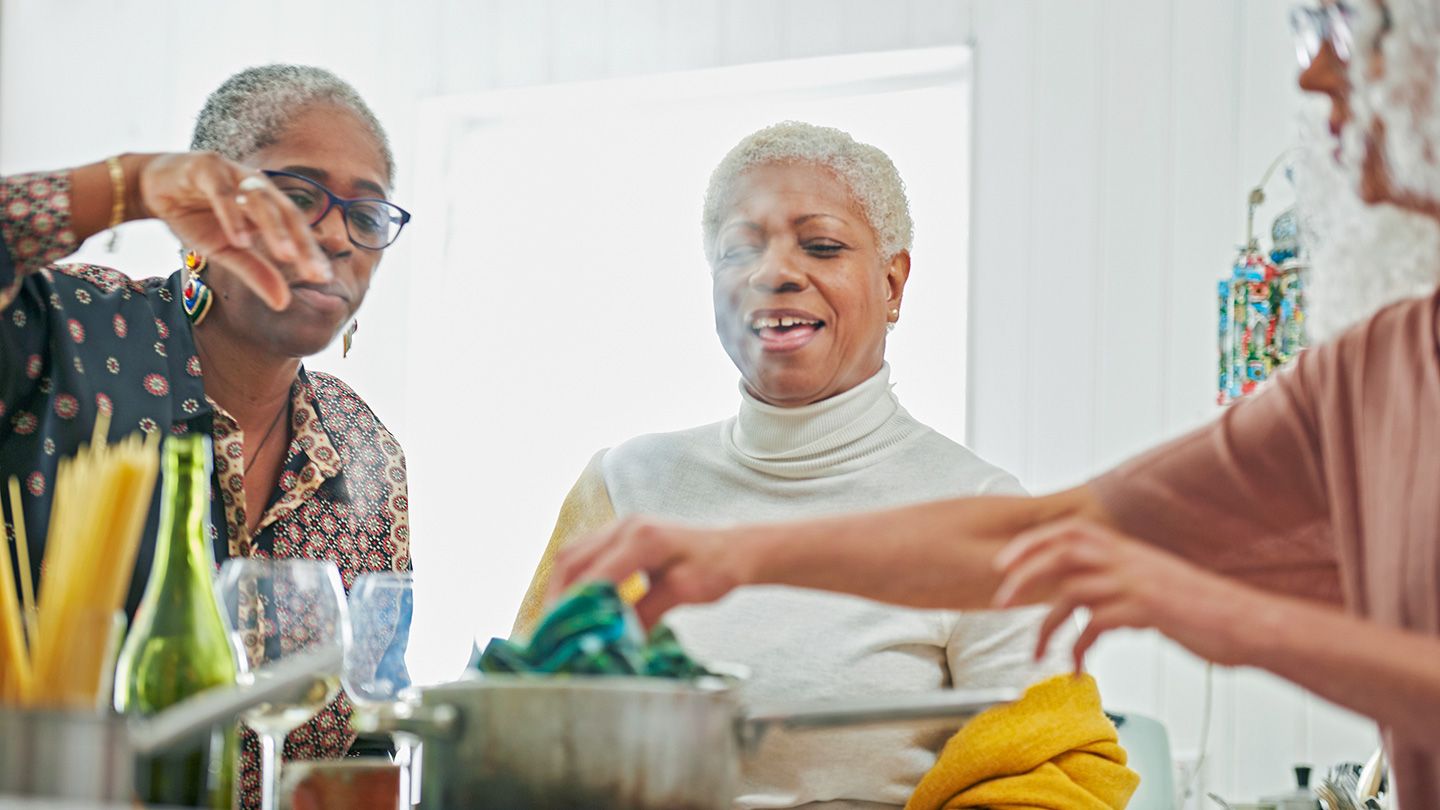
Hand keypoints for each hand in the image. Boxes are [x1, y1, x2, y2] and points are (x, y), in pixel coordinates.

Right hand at [136, 152, 330, 309]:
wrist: (151, 188)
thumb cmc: (196, 218)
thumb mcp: (227, 251)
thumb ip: (255, 272)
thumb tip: (284, 304)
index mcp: (267, 205)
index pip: (296, 229)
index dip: (310, 252)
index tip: (325, 279)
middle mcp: (256, 187)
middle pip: (286, 212)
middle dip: (302, 243)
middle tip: (316, 273)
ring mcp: (233, 174)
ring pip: (259, 200)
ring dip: (273, 228)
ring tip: (285, 257)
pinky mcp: (205, 167)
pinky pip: (222, 192)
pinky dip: (232, 215)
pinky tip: (240, 239)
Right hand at [549, 516, 746, 627]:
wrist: (733, 548)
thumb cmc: (717, 567)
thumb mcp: (685, 593)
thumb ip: (647, 611)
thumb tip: (615, 636)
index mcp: (643, 538)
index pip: (595, 574)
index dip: (574, 604)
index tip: (561, 632)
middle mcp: (625, 526)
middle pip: (572, 559)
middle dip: (556, 597)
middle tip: (548, 631)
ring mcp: (620, 527)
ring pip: (572, 554)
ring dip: (559, 587)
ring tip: (555, 620)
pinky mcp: (619, 535)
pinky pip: (584, 553)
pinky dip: (572, 578)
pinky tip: (571, 603)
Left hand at [992, 518, 1263, 671]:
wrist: (1247, 622)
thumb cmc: (1199, 609)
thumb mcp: (1150, 584)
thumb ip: (1115, 582)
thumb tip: (1081, 596)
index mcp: (1125, 547)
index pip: (1066, 531)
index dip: (1029, 544)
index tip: (1001, 565)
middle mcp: (1128, 558)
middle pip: (1060, 551)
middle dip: (1023, 574)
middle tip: (999, 602)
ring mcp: (1137, 582)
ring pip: (1072, 591)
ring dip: (1046, 624)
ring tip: (1036, 652)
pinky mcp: (1147, 610)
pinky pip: (1096, 625)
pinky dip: (1079, 649)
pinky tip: (1076, 668)